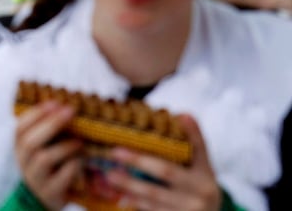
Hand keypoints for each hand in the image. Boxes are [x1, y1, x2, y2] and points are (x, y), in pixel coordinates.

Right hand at [14, 101, 82, 210]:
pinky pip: (62, 176)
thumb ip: (48, 131)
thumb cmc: (48, 167)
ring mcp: (36, 179)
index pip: (20, 128)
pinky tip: (82, 160)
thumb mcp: (42, 148)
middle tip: (70, 111)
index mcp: (20, 148)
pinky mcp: (51, 192)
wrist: (43, 200)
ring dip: (64, 146)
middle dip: (51, 124)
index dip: (36, 114)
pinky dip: (74, 165)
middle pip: (30, 142)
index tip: (54, 102)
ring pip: (44, 158)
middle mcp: (24, 162)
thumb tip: (64, 105)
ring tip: (79, 141)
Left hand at [107, 115, 221, 210]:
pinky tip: (121, 196)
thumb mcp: (199, 168)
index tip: (178, 116)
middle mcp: (201, 190)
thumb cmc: (197, 186)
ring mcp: (189, 208)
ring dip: (129, 184)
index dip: (191, 132)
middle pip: (166, 171)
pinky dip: (135, 203)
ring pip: (154, 195)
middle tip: (115, 151)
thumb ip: (191, 145)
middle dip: (139, 160)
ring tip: (110, 174)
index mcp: (205, 172)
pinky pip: (152, 210)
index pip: (198, 148)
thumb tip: (181, 115)